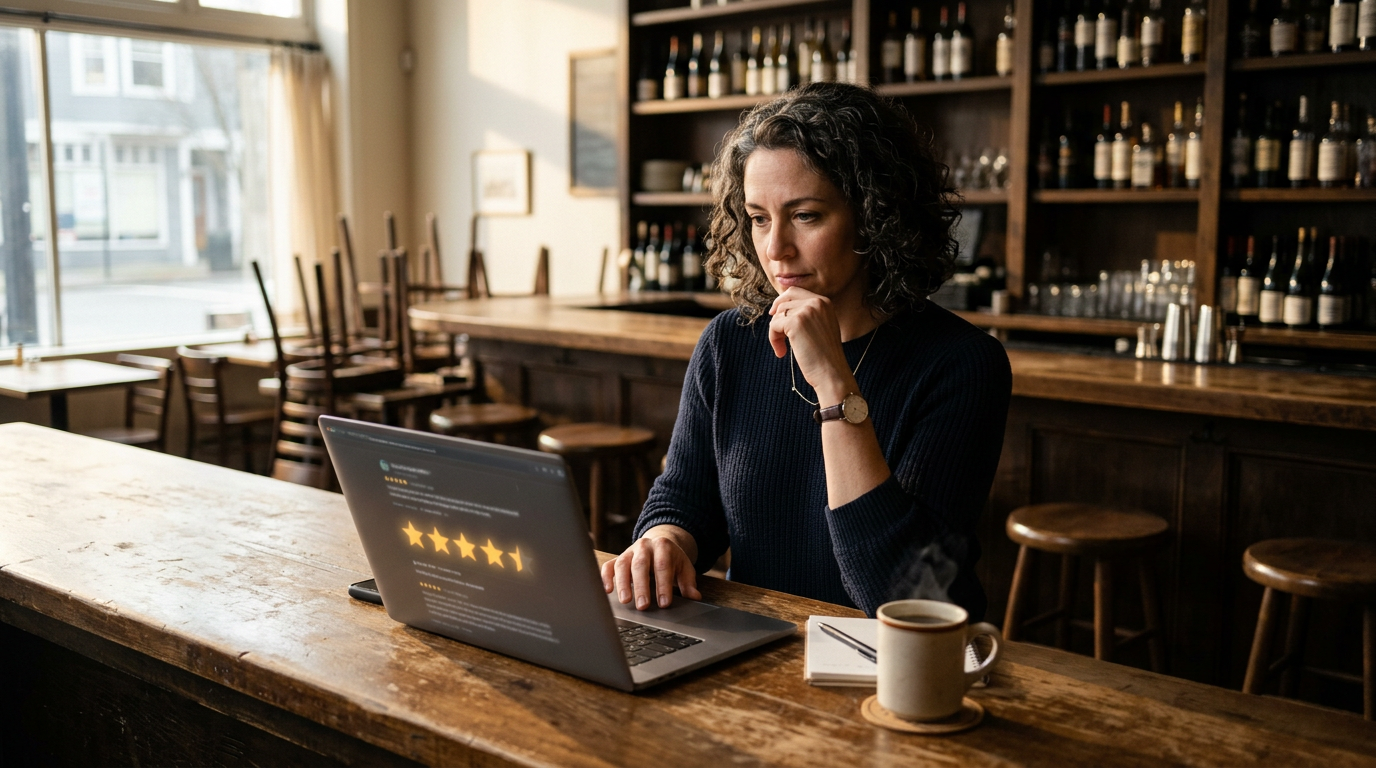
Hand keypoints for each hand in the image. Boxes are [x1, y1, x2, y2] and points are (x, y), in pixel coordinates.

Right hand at [601, 526, 701, 609]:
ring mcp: (629, 551)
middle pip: (641, 565)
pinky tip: (608, 591)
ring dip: (622, 584)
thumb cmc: (672, 560)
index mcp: (663, 546)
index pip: (663, 566)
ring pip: (623, 565)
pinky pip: (608, 566)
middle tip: (643, 606)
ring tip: (625, 601)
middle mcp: (644, 546)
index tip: (664, 603)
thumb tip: (694, 597)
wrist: (659, 543)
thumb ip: (688, 583)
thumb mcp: (684, 568)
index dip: (663, 585)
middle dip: (641, 586)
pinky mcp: (618, 558)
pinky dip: (606, 578)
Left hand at [768, 287, 854, 403]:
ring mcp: (806, 311)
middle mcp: (817, 302)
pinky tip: (782, 352)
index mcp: (825, 302)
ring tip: (783, 348)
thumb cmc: (824, 356)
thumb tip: (781, 309)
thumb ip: (808, 314)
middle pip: (785, 299)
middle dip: (776, 313)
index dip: (782, 301)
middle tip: (774, 328)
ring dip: (775, 332)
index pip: (795, 291)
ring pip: (778, 314)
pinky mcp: (795, 322)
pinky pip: (774, 326)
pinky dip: (773, 339)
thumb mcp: (821, 327)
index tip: (775, 314)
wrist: (832, 373)